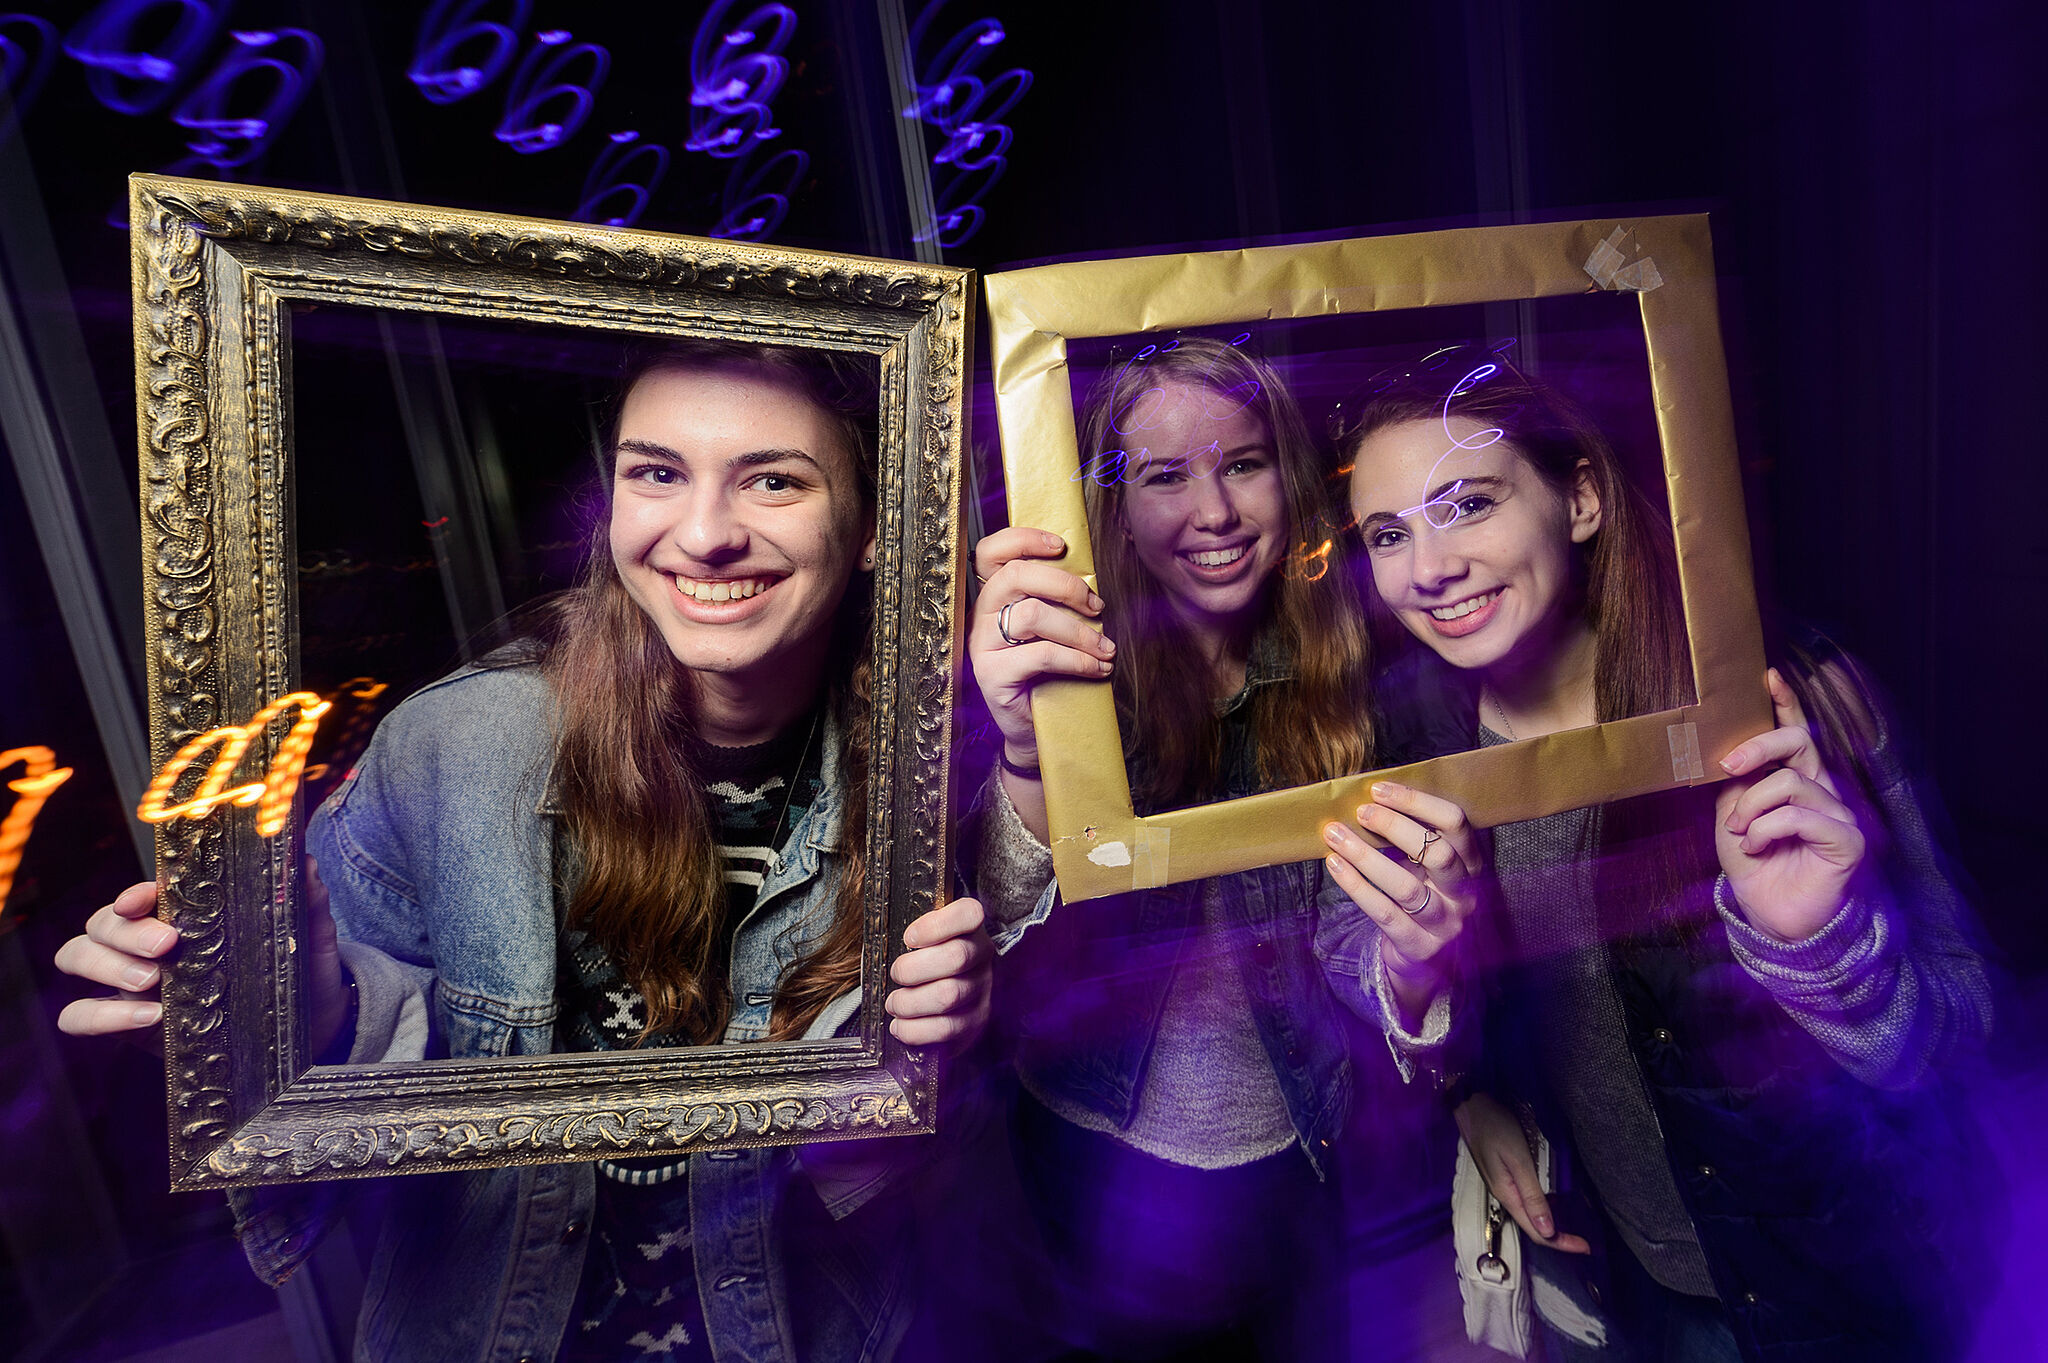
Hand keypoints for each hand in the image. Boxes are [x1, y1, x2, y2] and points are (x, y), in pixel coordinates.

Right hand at [56, 863, 351, 1057]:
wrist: (310, 1031)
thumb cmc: (300, 974)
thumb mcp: (309, 938)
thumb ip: (306, 902)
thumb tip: (306, 864)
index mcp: (184, 914)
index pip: (139, 894)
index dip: (134, 893)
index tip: (149, 898)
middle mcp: (148, 943)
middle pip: (101, 923)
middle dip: (124, 931)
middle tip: (166, 946)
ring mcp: (133, 982)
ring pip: (78, 957)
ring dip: (105, 965)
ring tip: (152, 982)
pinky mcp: (128, 1025)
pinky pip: (80, 1016)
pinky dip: (101, 1015)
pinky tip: (147, 1018)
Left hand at [884, 897, 991, 1053]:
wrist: (953, 1001)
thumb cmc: (927, 961)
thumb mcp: (924, 939)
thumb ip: (912, 934)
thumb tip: (879, 935)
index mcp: (969, 928)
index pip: (969, 913)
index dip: (936, 924)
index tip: (909, 937)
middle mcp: (981, 957)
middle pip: (956, 957)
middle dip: (913, 968)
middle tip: (895, 974)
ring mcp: (981, 990)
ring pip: (948, 995)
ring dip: (910, 1002)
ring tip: (894, 1003)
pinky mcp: (975, 1022)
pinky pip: (945, 1029)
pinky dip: (914, 1030)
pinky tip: (900, 1026)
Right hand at [969, 527, 1113, 772]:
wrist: (1034, 729)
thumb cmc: (1047, 673)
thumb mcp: (1051, 629)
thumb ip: (1056, 600)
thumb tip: (1091, 579)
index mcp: (992, 596)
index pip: (991, 552)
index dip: (1024, 539)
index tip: (1060, 546)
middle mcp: (980, 616)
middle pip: (1016, 576)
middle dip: (1066, 585)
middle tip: (1097, 606)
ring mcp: (981, 645)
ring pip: (1031, 615)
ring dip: (1080, 630)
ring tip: (1105, 647)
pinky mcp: (992, 674)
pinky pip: (1041, 655)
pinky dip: (1078, 659)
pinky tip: (1097, 667)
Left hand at [1322, 780, 1482, 1026]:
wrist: (1425, 960)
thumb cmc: (1421, 897)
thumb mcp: (1427, 867)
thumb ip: (1412, 837)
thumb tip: (1368, 798)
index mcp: (1471, 864)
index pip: (1456, 823)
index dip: (1417, 802)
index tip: (1379, 789)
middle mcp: (1465, 894)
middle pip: (1438, 853)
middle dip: (1396, 826)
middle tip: (1360, 811)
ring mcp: (1445, 924)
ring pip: (1407, 887)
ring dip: (1366, 856)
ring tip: (1336, 834)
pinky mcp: (1420, 947)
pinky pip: (1384, 913)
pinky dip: (1356, 886)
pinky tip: (1335, 865)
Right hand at [1456, 1093, 1589, 1253]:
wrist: (1472, 1107)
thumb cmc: (1496, 1129)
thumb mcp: (1518, 1160)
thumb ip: (1531, 1195)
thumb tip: (1547, 1231)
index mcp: (1508, 1196)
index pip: (1537, 1232)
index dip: (1560, 1243)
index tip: (1585, 1248)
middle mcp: (1506, 1196)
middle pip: (1533, 1227)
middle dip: (1559, 1239)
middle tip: (1584, 1243)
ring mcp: (1505, 1186)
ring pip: (1530, 1216)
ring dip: (1552, 1227)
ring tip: (1573, 1229)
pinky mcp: (1506, 1176)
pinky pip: (1527, 1202)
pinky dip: (1544, 1210)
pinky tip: (1554, 1205)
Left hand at [1715, 669, 1865, 941]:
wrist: (1771, 916)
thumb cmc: (1755, 865)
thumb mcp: (1734, 818)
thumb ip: (1739, 785)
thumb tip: (1732, 756)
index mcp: (1797, 779)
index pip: (1797, 732)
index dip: (1785, 703)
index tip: (1768, 676)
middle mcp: (1823, 790)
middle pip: (1799, 742)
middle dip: (1758, 747)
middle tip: (1727, 768)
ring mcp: (1838, 813)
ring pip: (1790, 782)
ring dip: (1751, 807)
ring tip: (1740, 833)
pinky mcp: (1847, 840)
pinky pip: (1800, 816)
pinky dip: (1767, 829)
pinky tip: (1756, 847)